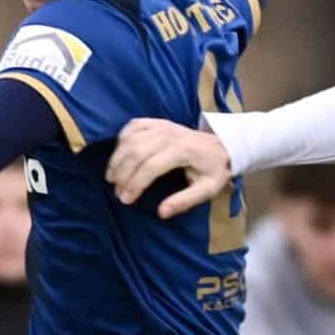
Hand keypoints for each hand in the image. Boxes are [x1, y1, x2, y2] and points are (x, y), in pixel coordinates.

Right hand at [107, 118, 232, 217]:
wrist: (222, 145)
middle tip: (117, 192)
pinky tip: (119, 155)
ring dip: (117, 159)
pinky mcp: (157, 122)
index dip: (135, 184)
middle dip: (122, 174)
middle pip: (135, 152)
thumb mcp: (207, 190)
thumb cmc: (214, 169)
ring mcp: (162, 125)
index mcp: (182, 151)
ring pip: (130, 139)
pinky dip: (122, 139)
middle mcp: (169, 134)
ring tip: (111, 177)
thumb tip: (161, 213)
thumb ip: (184, 201)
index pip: (151, 166)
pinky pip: (133, 126)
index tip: (126, 200)